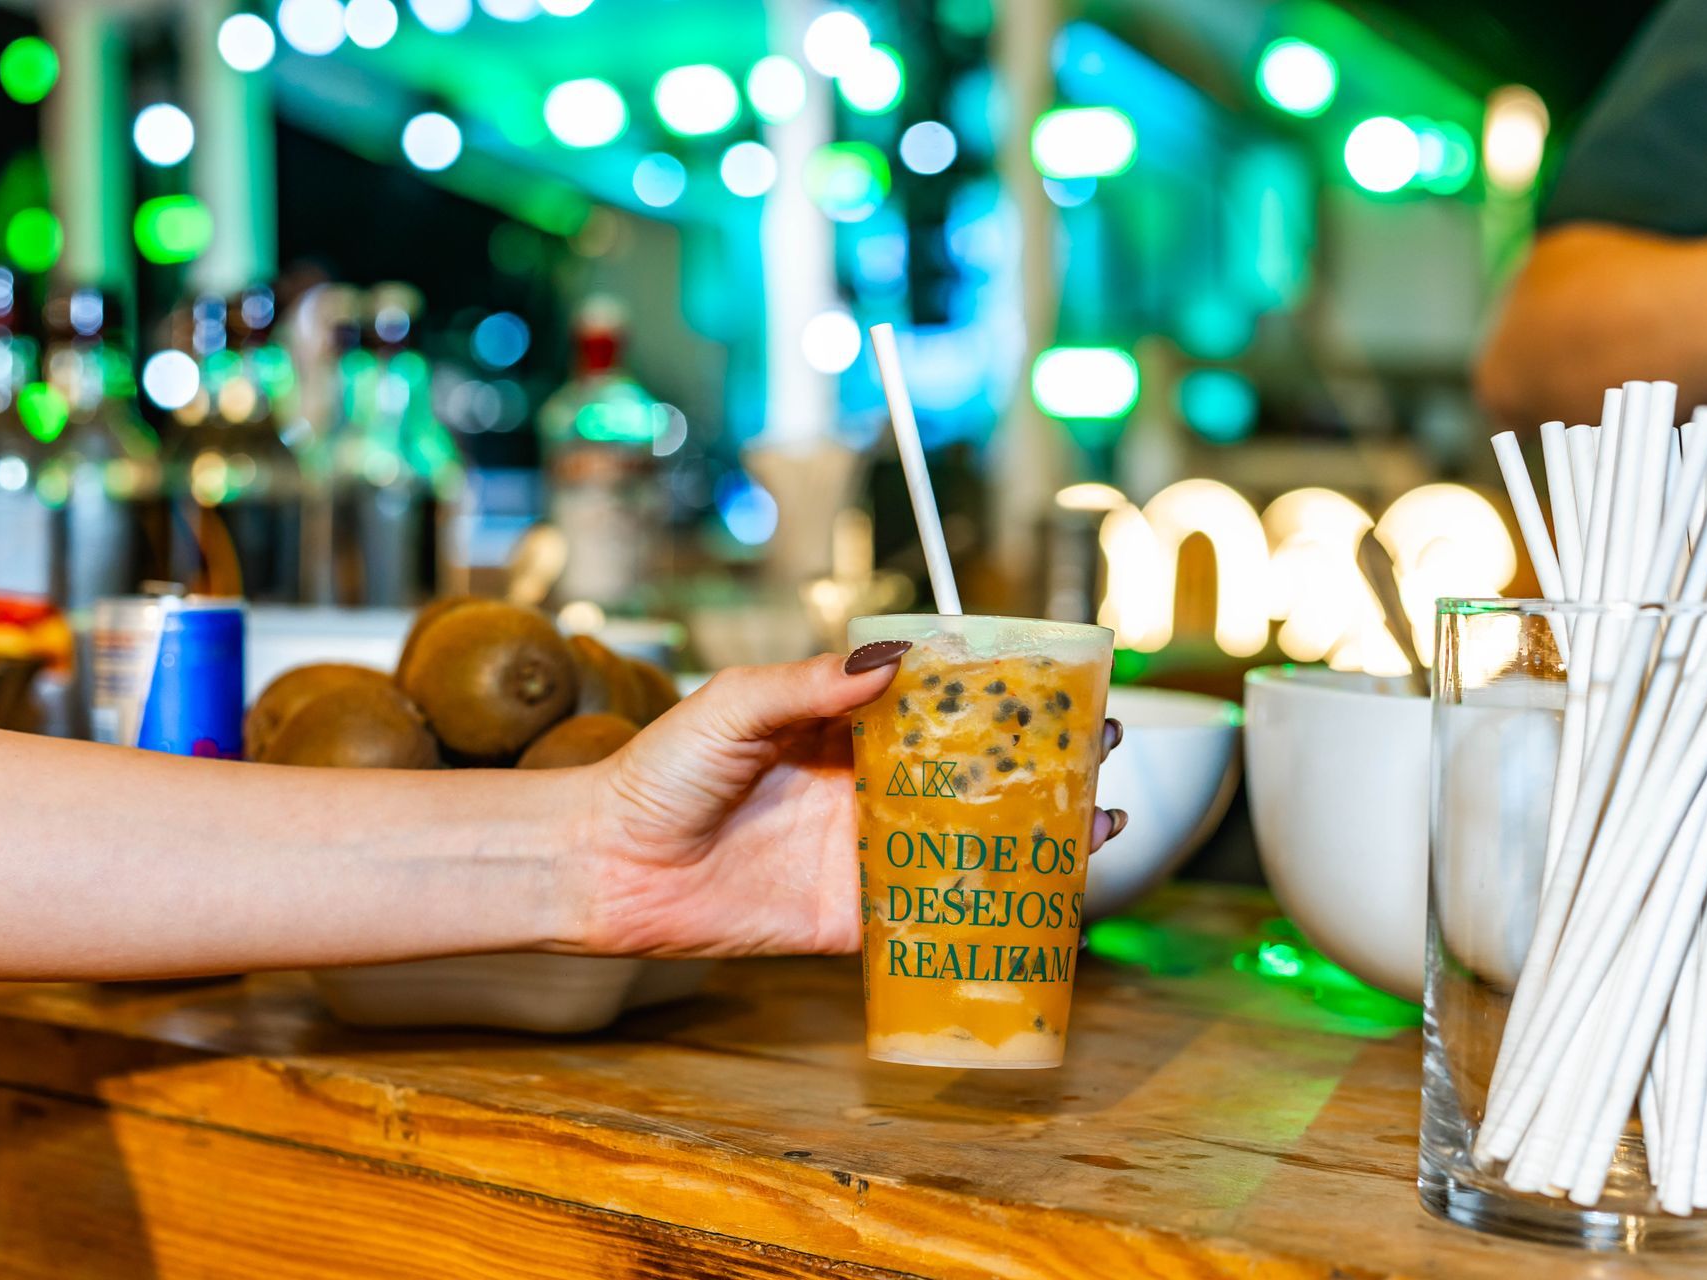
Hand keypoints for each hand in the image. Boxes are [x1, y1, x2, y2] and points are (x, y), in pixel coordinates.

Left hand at [573, 649, 1126, 958]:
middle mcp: (865, 791)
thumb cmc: (659, 771)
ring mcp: (863, 856)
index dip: (1001, 696)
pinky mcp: (850, 919)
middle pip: (971, 774)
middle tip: (1101, 744)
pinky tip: (1040, 901)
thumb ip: (810, 686)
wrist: (605, 866)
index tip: (1059, 680)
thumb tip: (894, 662)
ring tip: (1101, 818)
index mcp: (845, 732)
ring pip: (967, 844)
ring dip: (1034, 835)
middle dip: (1040, 761)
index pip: (940, 708)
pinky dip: (987, 912)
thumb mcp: (735, 706)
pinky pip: (929, 918)